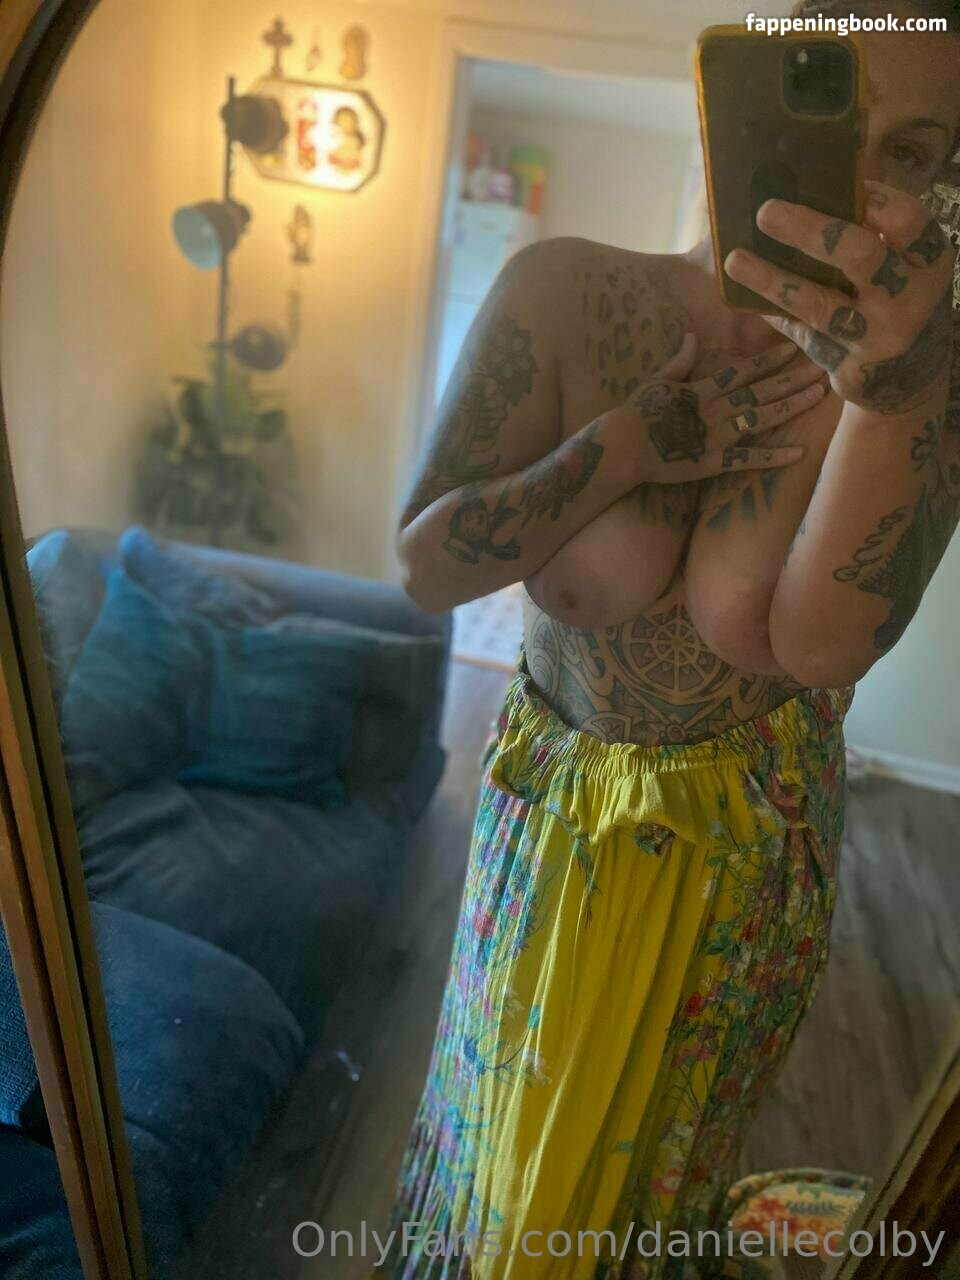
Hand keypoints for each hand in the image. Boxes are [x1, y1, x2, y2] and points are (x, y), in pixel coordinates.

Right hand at [613, 330, 824, 485]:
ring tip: (819, 395)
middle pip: (760, 390)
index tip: (793, 347)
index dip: (769, 359)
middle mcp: (714, 410)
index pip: (742, 371)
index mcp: (702, 390)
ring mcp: (715, 437)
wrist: (622, 447)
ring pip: (760, 418)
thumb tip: (693, 335)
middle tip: (823, 366)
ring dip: (791, 406)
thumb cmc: (636, 413)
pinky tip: (798, 454)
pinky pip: (745, 461)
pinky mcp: (711, 463)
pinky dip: (771, 458)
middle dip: (792, 377)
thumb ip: (681, 360)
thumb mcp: (658, 380)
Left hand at [723, 179, 956, 416]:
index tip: (825, 183)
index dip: (870, 198)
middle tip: (765, 212)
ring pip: (819, 304)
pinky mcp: (850, 367)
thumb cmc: (897, 297)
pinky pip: (803, 336)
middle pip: (859, 254)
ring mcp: (879, 336)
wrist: (910, 374)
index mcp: (928, 260)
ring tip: (734, 260)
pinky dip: (776, 315)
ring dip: (773, 280)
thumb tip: (804, 186)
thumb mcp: (903, 264)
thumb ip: (870, 232)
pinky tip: (749, 299)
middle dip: (808, 230)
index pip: (905, 220)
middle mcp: (910, 298)